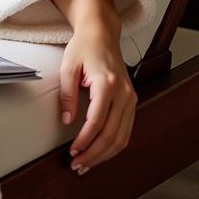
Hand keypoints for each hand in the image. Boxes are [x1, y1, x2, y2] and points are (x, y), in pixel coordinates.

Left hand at [59, 20, 137, 175]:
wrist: (101, 33)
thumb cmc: (83, 47)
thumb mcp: (68, 66)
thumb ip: (67, 94)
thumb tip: (66, 121)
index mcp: (108, 83)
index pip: (97, 122)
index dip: (84, 141)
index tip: (72, 152)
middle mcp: (124, 93)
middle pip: (112, 135)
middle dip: (94, 154)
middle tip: (77, 165)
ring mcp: (131, 98)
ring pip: (122, 137)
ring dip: (105, 154)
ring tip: (87, 164)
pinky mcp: (131, 101)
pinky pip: (125, 130)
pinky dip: (113, 145)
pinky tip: (99, 152)